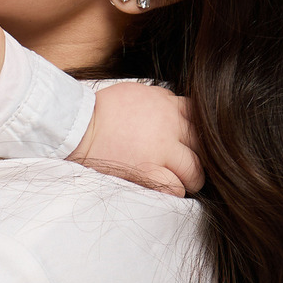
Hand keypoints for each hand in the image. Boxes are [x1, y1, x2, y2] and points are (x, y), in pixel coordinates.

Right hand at [67, 82, 203, 196]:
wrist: (78, 126)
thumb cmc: (103, 109)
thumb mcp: (137, 92)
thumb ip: (161, 100)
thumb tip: (174, 104)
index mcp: (167, 105)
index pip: (199, 117)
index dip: (197, 131)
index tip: (189, 141)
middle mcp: (169, 127)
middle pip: (203, 145)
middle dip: (199, 156)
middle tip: (189, 164)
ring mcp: (160, 151)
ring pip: (195, 170)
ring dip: (191, 177)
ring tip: (183, 180)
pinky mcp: (148, 172)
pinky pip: (175, 188)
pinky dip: (173, 190)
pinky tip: (165, 186)